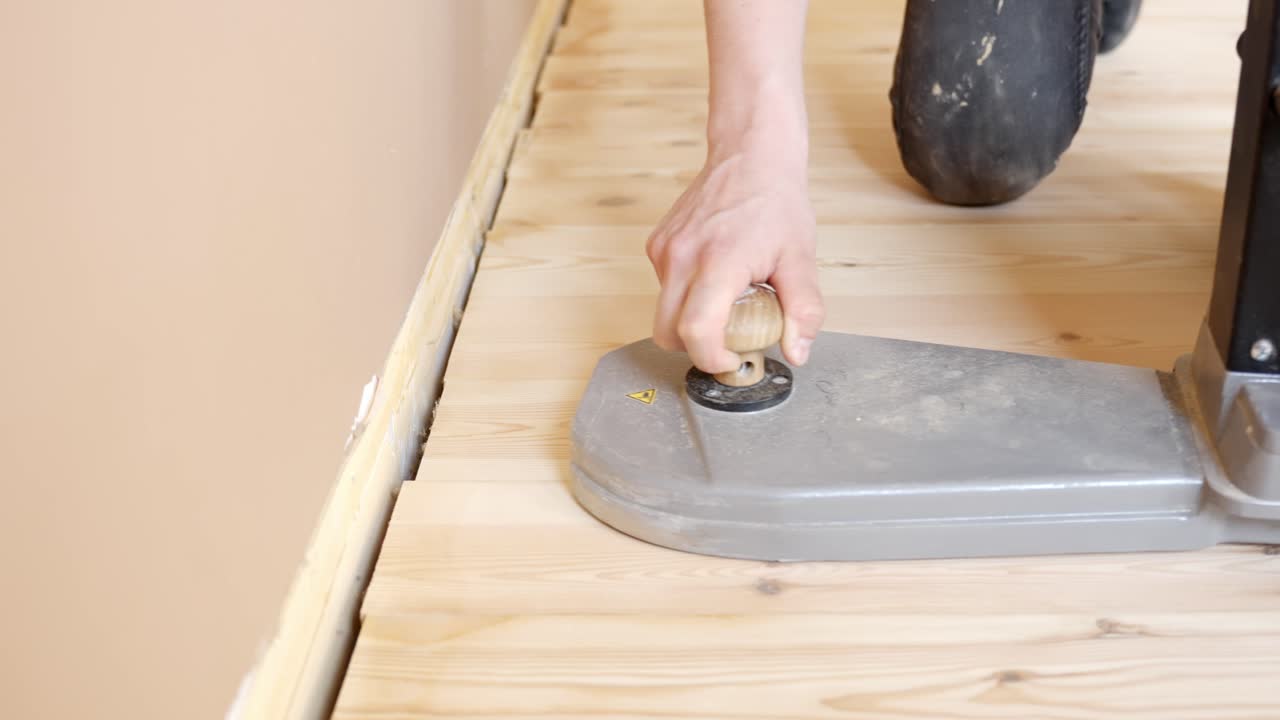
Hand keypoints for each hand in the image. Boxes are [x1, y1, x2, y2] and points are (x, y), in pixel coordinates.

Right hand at [645, 141, 822, 374]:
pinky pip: (665, 287)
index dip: (710, 357)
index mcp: (719, 262)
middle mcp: (683, 257)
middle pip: (667, 333)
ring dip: (691, 318)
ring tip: (727, 296)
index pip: (696, 330)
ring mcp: (665, 250)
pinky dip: (686, 294)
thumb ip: (803, 309)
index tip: (731, 359)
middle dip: (695, 347)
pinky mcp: (657, 244)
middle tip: (729, 338)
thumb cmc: (775, 200)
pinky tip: (714, 273)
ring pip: (664, 311)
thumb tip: (797, 351)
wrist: (750, 154)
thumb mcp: (801, 257)